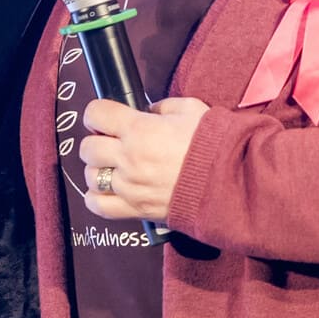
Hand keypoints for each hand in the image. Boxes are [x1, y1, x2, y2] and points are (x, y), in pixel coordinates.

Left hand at [77, 97, 208, 222]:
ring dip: (97, 169)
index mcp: (139, 129)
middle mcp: (129, 157)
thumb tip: (146, 113)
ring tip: (112, 167)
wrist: (230, 181)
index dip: (96, 114)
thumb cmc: (213, 143)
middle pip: (87, 148)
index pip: (95, 114)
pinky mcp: (136, 209)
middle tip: (110, 142)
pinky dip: (96, 198)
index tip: (103, 118)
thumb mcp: (189, 109)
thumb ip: (161, 108)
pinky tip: (106, 190)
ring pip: (90, 177)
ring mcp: (130, 186)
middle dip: (96, 141)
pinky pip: (99, 206)